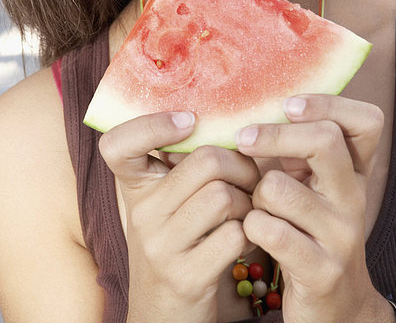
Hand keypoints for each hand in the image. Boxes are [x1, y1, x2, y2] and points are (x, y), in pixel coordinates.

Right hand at [99, 112, 259, 322]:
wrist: (163, 313)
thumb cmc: (176, 242)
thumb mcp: (167, 201)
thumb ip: (183, 164)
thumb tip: (227, 120)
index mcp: (135, 186)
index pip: (117, 144)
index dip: (152, 124)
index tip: (189, 121)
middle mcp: (141, 213)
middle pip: (206, 160)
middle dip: (241, 165)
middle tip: (249, 177)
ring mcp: (160, 246)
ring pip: (224, 196)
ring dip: (249, 202)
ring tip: (248, 211)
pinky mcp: (185, 276)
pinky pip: (234, 235)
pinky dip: (250, 233)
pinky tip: (245, 239)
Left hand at [236, 94, 391, 322]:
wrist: (333, 305)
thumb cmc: (307, 230)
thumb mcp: (310, 185)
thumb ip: (295, 149)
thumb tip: (253, 105)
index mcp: (355, 172)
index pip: (365, 122)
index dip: (327, 104)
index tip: (288, 105)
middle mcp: (354, 198)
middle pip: (324, 141)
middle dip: (275, 135)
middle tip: (244, 138)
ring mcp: (341, 235)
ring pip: (278, 188)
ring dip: (255, 195)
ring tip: (258, 208)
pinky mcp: (321, 269)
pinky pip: (268, 229)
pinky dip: (250, 226)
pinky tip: (253, 232)